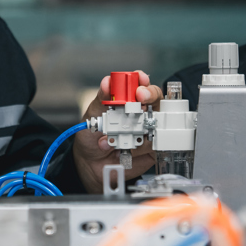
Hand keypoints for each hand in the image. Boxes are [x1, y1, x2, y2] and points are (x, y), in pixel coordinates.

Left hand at [72, 71, 162, 193]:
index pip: (141, 85)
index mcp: (127, 101)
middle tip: (140, 99)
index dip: (143, 82)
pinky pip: (151, 144)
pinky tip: (121, 150)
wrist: (89, 164)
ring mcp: (148, 130)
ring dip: (133, 129)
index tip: (140, 82)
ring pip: (154, 122)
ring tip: (112, 138)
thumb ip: (102, 99)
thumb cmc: (92, 137)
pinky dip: (136, 148)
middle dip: (150, 98)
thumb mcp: (93, 116)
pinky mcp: (151, 149)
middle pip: (155, 100)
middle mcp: (141, 113)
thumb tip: (107, 82)